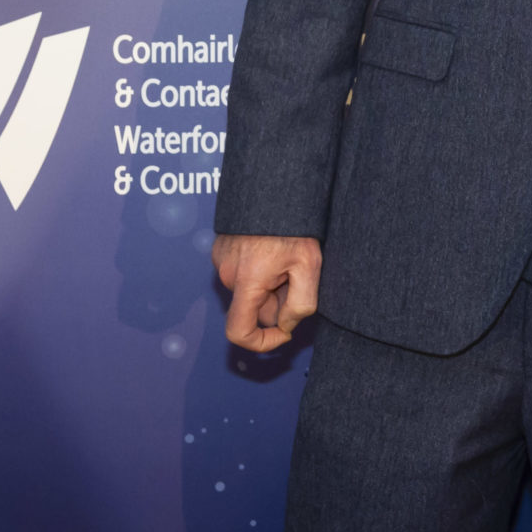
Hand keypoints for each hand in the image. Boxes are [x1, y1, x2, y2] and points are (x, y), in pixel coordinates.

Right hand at [214, 233, 322, 352]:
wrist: (275, 187)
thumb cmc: (294, 225)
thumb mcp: (309, 265)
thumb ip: (300, 304)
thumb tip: (286, 325)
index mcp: (246, 281)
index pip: (238, 333)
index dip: (261, 343)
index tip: (284, 333)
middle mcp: (227, 274)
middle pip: (252, 309)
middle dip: (275, 303)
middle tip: (296, 277)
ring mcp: (221, 260)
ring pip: (248, 291)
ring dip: (268, 286)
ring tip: (286, 259)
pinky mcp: (221, 249)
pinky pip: (241, 273)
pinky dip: (258, 271)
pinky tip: (274, 251)